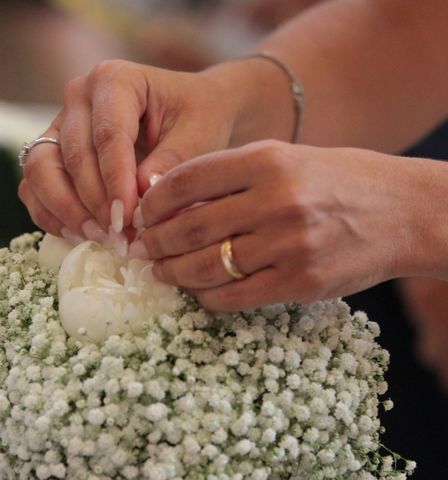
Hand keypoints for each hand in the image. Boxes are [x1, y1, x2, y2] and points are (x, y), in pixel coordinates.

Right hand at [18, 59, 288, 245]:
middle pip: (72, 155)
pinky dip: (50, 215)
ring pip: (40, 170)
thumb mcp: (198, 135)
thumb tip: (140, 199)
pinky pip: (35, 187)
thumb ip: (170, 163)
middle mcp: (78, 97)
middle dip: (94, 202)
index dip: (115, 181)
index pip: (108, 135)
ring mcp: (59, 125)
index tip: (127, 219)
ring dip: (65, 210)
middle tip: (118, 237)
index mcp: (115, 79)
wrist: (190, 113)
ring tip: (99, 238)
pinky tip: (80, 236)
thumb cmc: (198, 118)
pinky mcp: (51, 153)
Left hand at [131, 140, 447, 310]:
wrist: (403, 211)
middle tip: (141, 249)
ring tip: (160, 272)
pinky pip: (234, 297)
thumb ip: (229, 176)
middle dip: (154, 242)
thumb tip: (167, 200)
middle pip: (190, 227)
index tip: (140, 215)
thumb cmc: (335, 181)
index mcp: (267, 160)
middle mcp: (277, 200)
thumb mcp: (284, 159)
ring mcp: (290, 244)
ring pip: (207, 266)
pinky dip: (206, 298)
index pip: (187, 180)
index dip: (153, 201)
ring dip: (173, 273)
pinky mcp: (301, 282)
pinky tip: (197, 291)